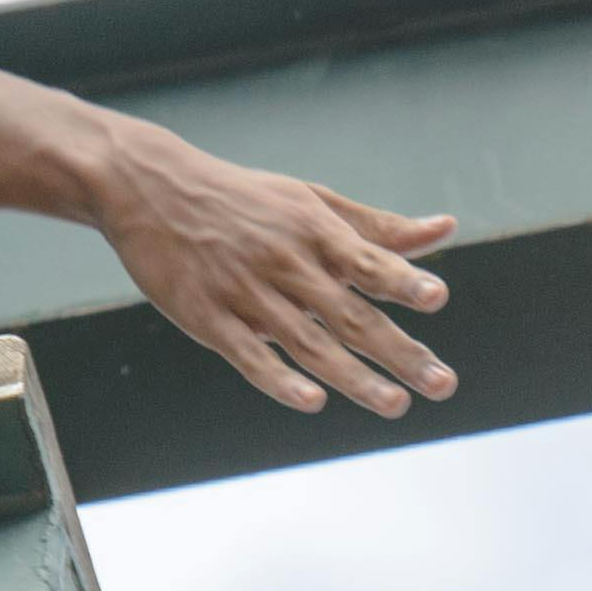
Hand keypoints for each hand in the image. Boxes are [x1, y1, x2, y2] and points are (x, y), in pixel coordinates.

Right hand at [92, 122, 461, 414]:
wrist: (147, 186)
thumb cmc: (245, 200)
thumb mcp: (311, 200)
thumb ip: (376, 228)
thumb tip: (444, 229)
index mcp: (314, 232)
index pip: (367, 260)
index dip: (401, 280)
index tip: (437, 297)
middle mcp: (285, 263)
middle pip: (349, 315)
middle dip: (399, 351)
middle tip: (443, 384)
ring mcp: (245, 292)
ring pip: (308, 342)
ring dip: (354, 378)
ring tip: (396, 404)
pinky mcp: (207, 317)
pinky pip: (248, 354)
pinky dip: (279, 378)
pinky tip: (312, 401)